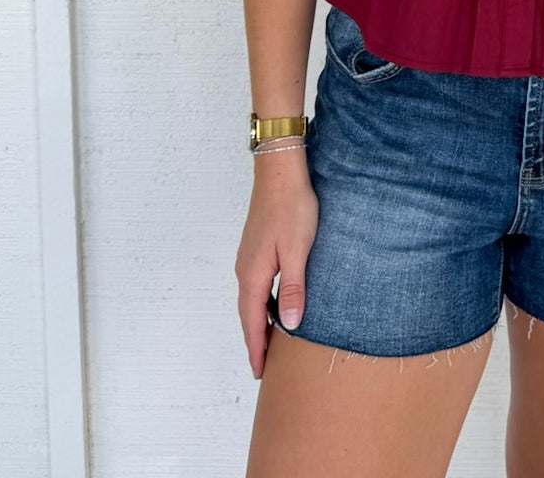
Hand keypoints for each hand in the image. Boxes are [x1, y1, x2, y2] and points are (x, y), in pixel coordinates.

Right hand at [235, 159, 318, 378]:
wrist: (280, 171)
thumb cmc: (292, 207)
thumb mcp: (298, 250)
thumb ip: (293, 288)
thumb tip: (289, 325)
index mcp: (253, 274)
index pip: (252, 322)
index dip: (256, 348)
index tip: (259, 373)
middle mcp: (245, 268)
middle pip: (248, 313)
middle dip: (255, 340)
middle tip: (263, 366)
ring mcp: (249, 256)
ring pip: (252, 298)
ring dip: (258, 321)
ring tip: (271, 341)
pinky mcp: (257, 246)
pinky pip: (257, 284)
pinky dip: (262, 302)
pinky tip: (275, 303)